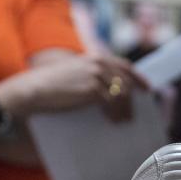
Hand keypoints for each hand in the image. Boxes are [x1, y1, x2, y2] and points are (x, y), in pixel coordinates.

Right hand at [0, 53, 148, 122]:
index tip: (146, 88)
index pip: (123, 65)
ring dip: (125, 109)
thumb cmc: (50, 85)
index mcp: (94, 57)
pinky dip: (116, 113)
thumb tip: (109, 89)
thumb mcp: (73, 73)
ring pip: (121, 92)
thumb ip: (91, 75)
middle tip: (134, 113)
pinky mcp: (91, 89)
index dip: (137, 77)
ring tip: (125, 121)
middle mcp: (98, 63)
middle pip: (124, 81)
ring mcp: (95, 75)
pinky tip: (115, 121)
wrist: (34, 89)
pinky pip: (111, 103)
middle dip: (132, 98)